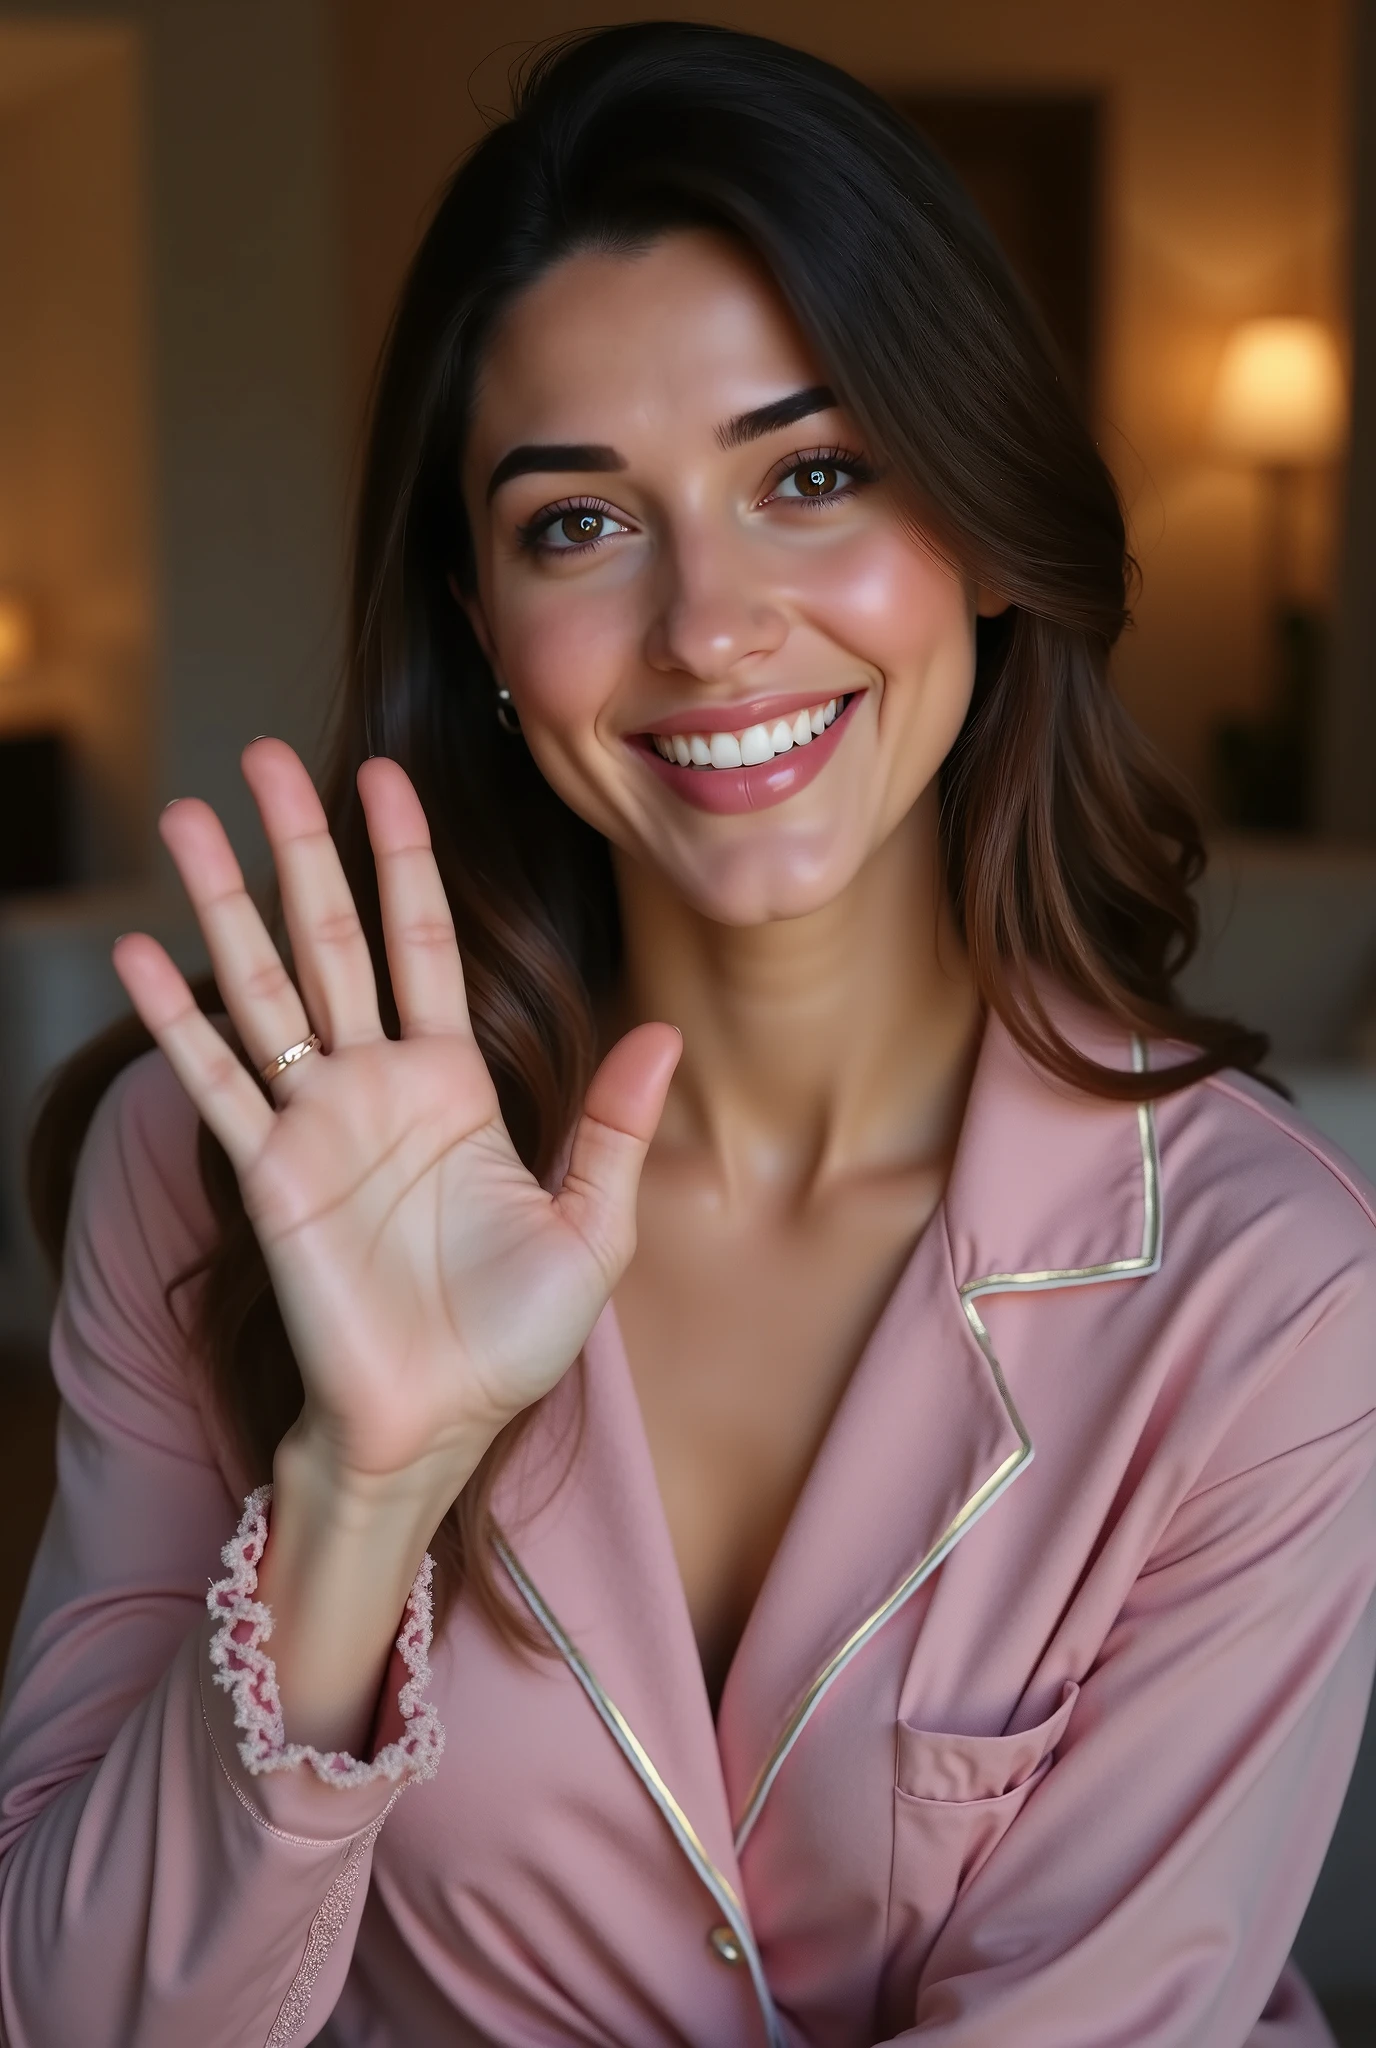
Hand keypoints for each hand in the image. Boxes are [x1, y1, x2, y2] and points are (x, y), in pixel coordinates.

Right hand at [114, 740, 679, 1494]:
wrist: (438, 1427)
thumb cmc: (513, 1339)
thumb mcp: (590, 1231)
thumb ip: (614, 1130)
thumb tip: (663, 1033)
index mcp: (454, 1085)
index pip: (423, 941)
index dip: (403, 859)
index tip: (383, 776)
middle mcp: (376, 1086)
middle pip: (330, 938)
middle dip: (299, 847)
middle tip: (262, 756)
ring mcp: (315, 1124)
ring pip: (263, 989)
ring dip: (223, 904)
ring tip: (186, 819)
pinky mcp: (269, 1176)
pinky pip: (218, 1083)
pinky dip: (178, 1019)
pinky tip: (142, 953)